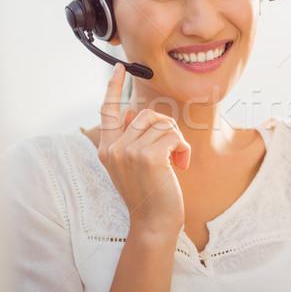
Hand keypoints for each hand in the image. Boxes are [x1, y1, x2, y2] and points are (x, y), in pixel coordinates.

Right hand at [97, 63, 190, 234]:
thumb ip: (130, 139)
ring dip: (177, 141)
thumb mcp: (132, 166)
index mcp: (107, 149)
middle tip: (173, 150)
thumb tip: (132, 112)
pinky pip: (173, 136)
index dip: (113, 87)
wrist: (153, 223)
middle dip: (167, 129)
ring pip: (162, 124)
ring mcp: (128, 151)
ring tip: (177, 161)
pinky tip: (181, 165)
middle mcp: (114, 148)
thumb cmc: (149, 194)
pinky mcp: (147, 156)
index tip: (119, 68)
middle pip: (147, 114)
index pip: (107, 111)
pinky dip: (183, 149)